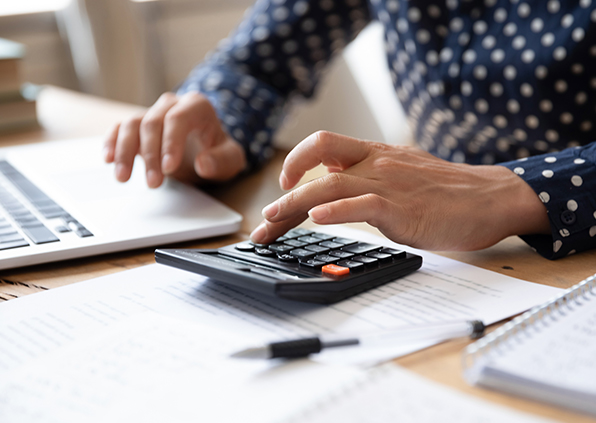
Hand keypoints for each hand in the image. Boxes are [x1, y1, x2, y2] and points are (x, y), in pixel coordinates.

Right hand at [104, 92, 245, 187]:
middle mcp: (171, 104)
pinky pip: (119, 129)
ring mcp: (152, 113)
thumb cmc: (219, 152)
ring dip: (125, 152)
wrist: (207, 149)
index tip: (168, 168)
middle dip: (151, 155)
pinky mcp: (138, 126)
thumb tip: (204, 164)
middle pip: (153, 123)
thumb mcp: (231, 160)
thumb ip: (222, 161)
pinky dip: (112, 143)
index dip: (171, 143)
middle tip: (153, 184)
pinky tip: (108, 160)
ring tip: (123, 178)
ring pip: (131, 125)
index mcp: (197, 106)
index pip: (178, 119)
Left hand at [250, 131, 549, 250]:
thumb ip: (370, 177)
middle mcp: (377, 163)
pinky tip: (318, 219)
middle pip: (318, 165)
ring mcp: (388, 184)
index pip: (323, 147)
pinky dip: (336, 211)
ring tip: (273, 221)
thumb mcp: (402, 173)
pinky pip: (362, 204)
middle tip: (265, 220)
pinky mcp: (402, 208)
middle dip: (285, 193)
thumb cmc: (448, 191)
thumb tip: (337, 186)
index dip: (295, 162)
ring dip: (295, 204)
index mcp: (375, 153)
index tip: (282, 184)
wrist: (490, 198)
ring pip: (330, 185)